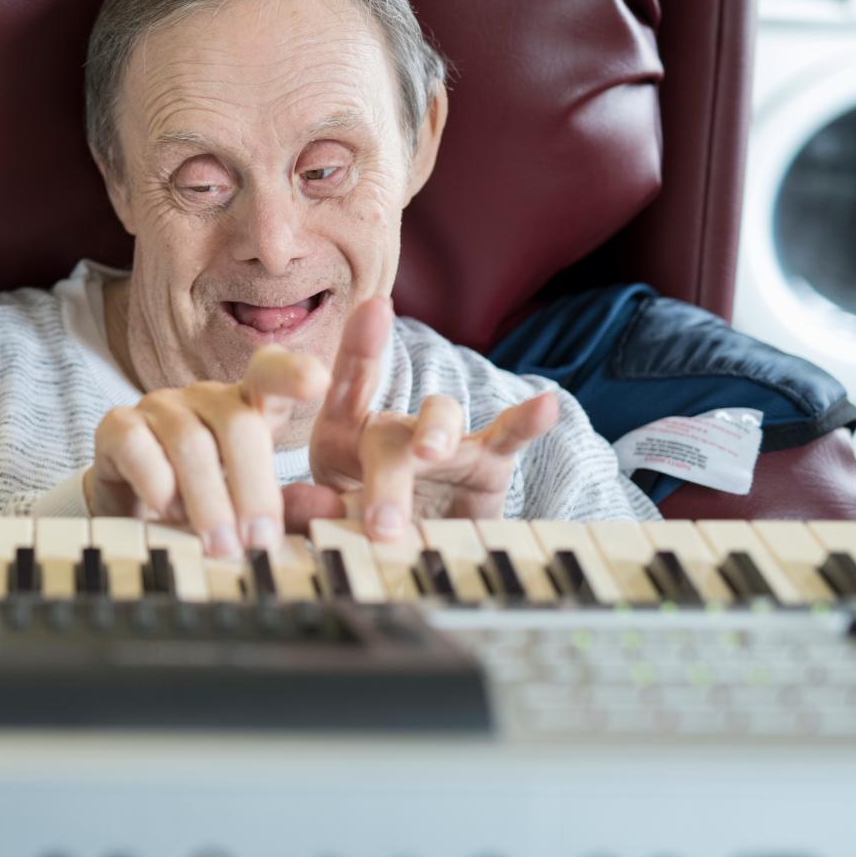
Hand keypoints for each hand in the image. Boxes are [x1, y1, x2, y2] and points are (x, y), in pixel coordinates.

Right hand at [88, 346, 329, 557]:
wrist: (132, 511)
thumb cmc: (203, 502)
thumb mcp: (251, 507)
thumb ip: (290, 508)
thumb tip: (335, 508)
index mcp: (246, 406)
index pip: (271, 374)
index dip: (293, 373)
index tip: (320, 382)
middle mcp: (204, 397)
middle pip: (237, 424)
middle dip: (253, 488)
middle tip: (260, 542)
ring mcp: (159, 406)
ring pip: (190, 441)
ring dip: (208, 501)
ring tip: (220, 546)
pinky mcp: (117, 426)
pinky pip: (139, 446)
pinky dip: (157, 485)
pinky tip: (168, 514)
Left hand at [309, 297, 559, 540]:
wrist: (407, 548)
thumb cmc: (355, 523)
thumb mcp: (325, 519)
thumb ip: (309, 513)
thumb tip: (311, 504)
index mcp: (342, 434)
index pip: (346, 386)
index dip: (360, 346)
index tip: (375, 308)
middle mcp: (393, 428)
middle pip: (389, 433)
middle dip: (387, 480)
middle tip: (382, 526)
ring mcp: (441, 440)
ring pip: (441, 420)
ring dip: (436, 434)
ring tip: (431, 454)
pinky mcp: (485, 461)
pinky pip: (505, 437)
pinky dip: (525, 422)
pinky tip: (546, 405)